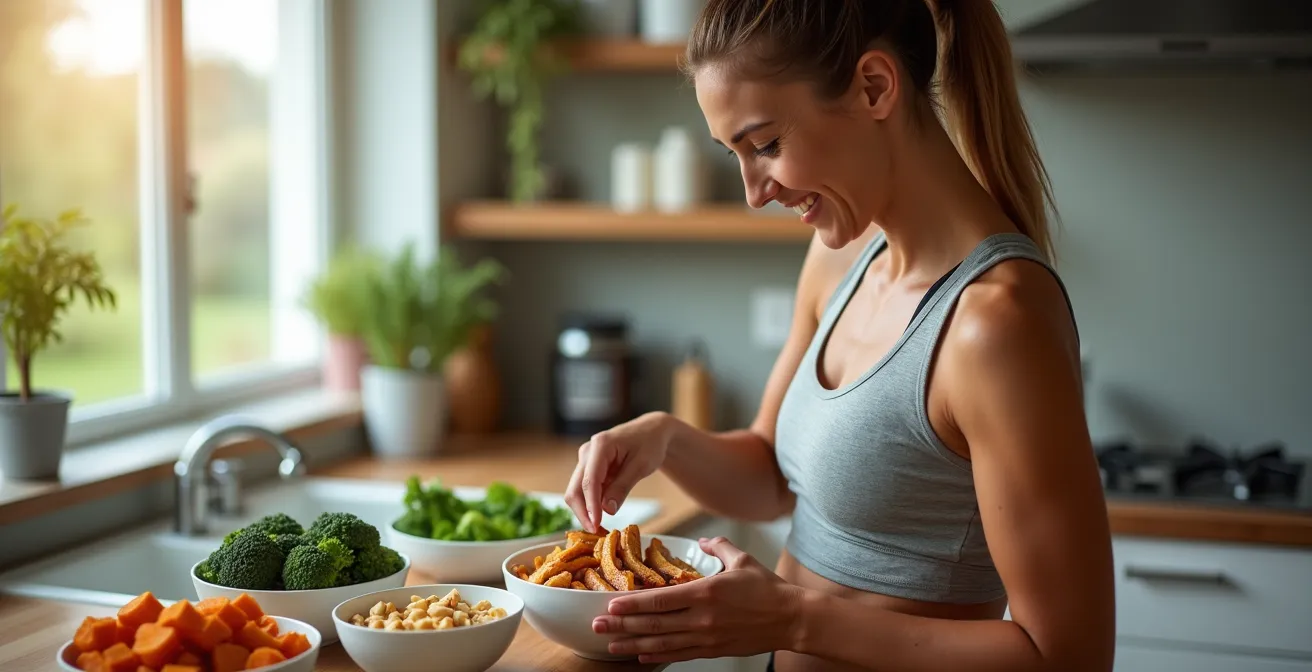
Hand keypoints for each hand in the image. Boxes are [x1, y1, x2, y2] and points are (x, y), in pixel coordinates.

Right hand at [564, 412, 674, 532]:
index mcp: (600, 445)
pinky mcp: (589, 468)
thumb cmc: (649, 444)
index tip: (596, 525)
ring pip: (577, 491)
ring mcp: (586, 460)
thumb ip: (623, 487)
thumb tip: (607, 510)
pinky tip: (601, 517)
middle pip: (575, 488)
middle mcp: (587, 452)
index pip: (590, 480)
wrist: (651, 432)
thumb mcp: (641, 466)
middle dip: (583, 512)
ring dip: (585, 510)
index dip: (590, 506)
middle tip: (596, 533)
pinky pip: (585, 490)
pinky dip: (591, 504)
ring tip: (600, 529)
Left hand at [592, 537, 804, 663]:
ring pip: (662, 643)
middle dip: (622, 625)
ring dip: (633, 645)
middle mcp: (701, 618)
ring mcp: (706, 638)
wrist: (791, 619)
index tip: (611, 604)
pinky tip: (641, 657)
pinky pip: (679, 655)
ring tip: (610, 645)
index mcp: (705, 592)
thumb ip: (717, 546)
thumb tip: (701, 540)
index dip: (633, 604)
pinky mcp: (713, 651)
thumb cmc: (767, 588)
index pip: (660, 600)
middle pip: (654, 624)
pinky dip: (658, 657)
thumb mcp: (742, 559)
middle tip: (598, 625)